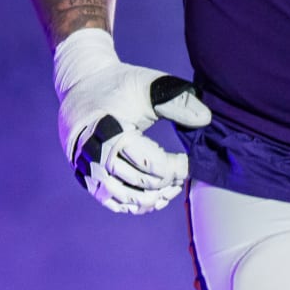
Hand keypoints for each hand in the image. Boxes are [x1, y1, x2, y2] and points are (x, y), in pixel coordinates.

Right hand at [52, 29, 211, 213]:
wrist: (83, 85)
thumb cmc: (119, 84)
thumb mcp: (150, 86)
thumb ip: (178, 101)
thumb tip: (206, 119)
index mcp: (111, 132)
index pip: (152, 165)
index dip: (176, 168)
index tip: (189, 161)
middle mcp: (95, 155)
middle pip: (140, 184)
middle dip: (168, 183)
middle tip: (182, 174)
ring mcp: (88, 169)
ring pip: (125, 199)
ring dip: (153, 198)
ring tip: (171, 189)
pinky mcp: (85, 177)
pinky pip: (111, 201)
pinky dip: (133, 204)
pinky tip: (152, 197)